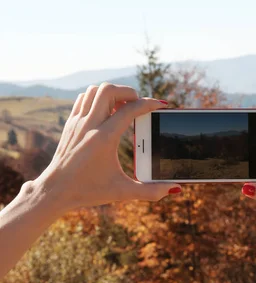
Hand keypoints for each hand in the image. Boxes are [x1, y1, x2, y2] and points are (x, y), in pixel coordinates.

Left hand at [35, 83, 180, 211]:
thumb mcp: (122, 193)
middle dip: (128, 92)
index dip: (149, 104)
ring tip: (123, 107)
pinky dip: (97, 98)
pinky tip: (107, 112)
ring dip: (112, 93)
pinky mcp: (70, 123)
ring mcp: (77, 122)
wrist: (54, 191)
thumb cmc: (88, 191)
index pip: (129, 110)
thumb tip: (175, 188)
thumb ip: (150, 191)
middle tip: (138, 104)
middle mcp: (89, 125)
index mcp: (103, 139)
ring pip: (94, 90)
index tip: (160, 105)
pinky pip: (84, 98)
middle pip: (109, 90)